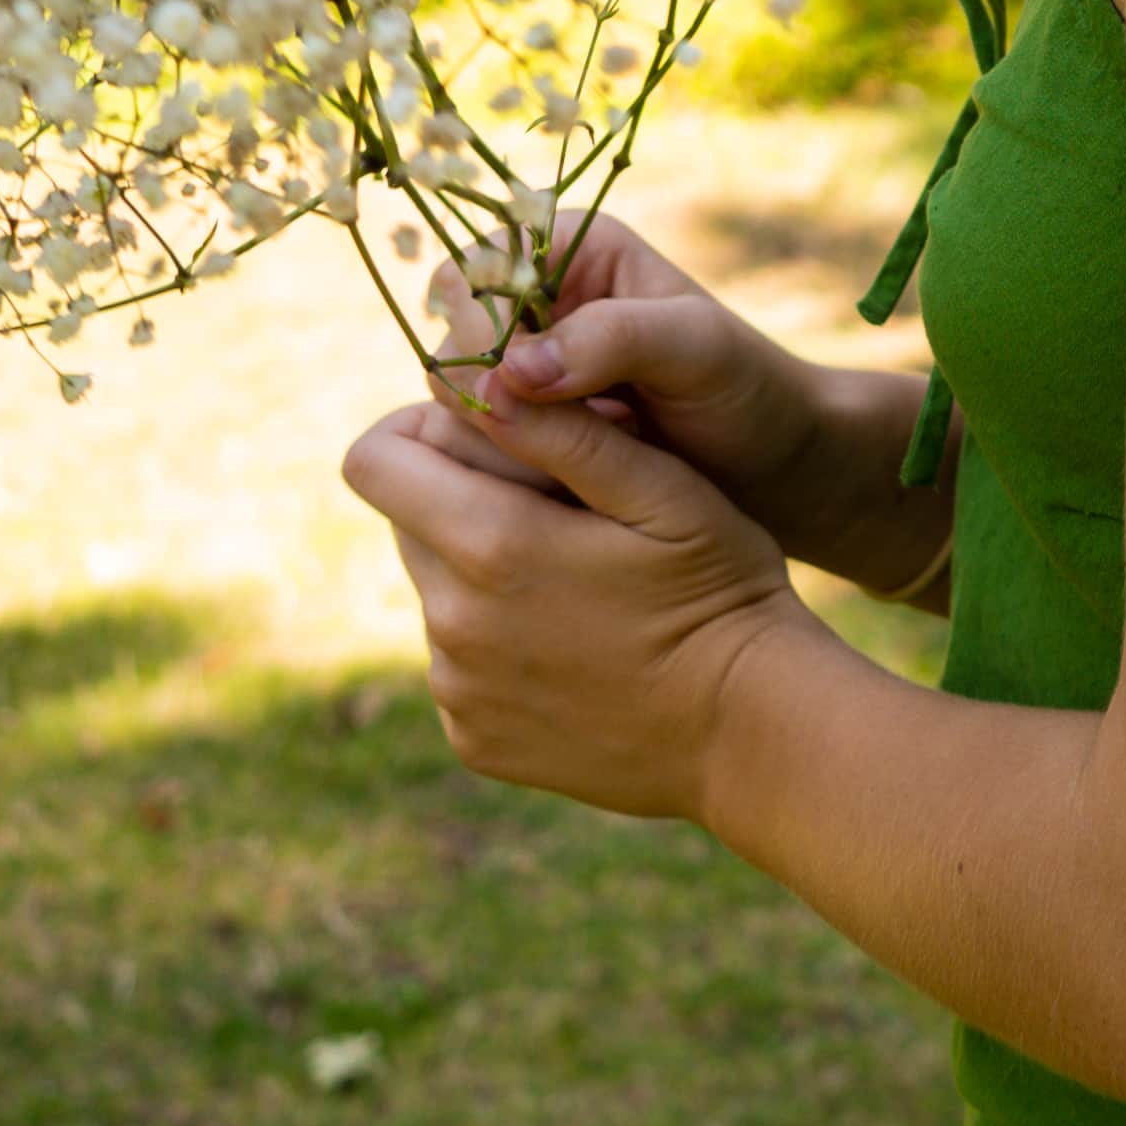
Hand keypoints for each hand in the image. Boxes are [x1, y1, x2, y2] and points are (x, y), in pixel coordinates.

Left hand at [342, 375, 795, 826]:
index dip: (419, 429)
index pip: (374, 461)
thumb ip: (567, 432)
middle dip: (463, 498)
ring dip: (485, 574)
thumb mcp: (665, 491)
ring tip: (579, 587)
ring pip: (437, 593)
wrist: (751, 732)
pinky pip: (458, 664)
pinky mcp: (473, 739)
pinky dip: (499, 645)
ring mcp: (459, 689)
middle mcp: (453, 623)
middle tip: (556, 509)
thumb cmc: (721, 591)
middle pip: (407, 522)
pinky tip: (576, 650)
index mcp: (492, 544)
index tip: (487, 432)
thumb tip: (485, 386)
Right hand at [443, 209, 785, 509]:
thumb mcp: (698, 350)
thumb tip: (513, 368)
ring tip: (575, 457)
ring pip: (456, 394)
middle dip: (487, 387)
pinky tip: (562, 482)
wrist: (769, 463)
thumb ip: (613, 340)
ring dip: (499, 433)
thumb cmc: (747, 389)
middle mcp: (533, 299)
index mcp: (569, 245)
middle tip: (552, 432)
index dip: (481, 325)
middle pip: (452, 332)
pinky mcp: (521, 424)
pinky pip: (475, 442)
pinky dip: (505, 464)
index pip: (480, 268)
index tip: (513, 383)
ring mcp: (522, 365)